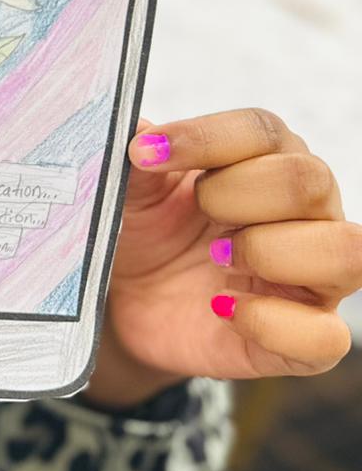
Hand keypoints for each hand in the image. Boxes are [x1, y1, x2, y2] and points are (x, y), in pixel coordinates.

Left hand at [85, 108, 359, 407]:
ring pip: (347, 251)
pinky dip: (272, 322)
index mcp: (266, 159)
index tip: (144, 153)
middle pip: (310, 181)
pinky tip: (223, 308)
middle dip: (238, 193)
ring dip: (271, 250)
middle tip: (196, 210)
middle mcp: (306, 212)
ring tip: (217, 258)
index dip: (204, 138)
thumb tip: (136, 131)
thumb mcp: (130, 190)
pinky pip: (327, 337)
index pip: (262, 131)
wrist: (132, 300)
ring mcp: (313, 277)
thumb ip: (139, 160)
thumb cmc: (146, 229)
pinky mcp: (303, 340)